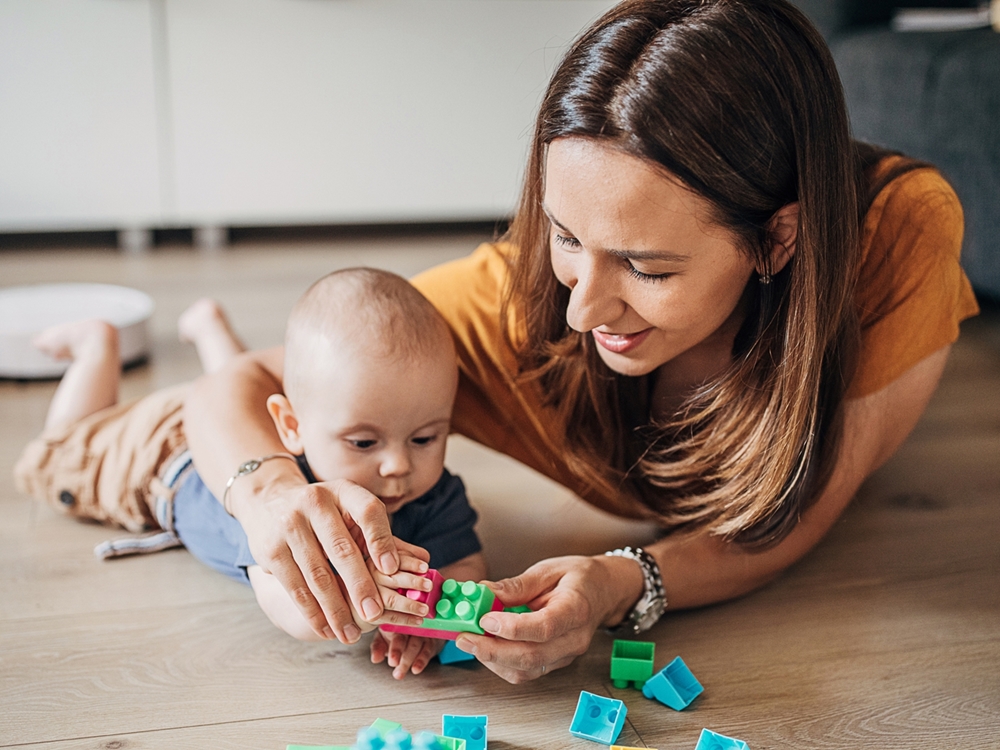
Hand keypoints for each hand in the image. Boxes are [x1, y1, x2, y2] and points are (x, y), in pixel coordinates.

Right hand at [234, 474, 403, 644]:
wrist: (269, 502)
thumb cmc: (325, 513)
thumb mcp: (350, 510)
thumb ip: (380, 534)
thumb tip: (424, 560)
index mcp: (344, 491)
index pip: (368, 512)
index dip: (382, 540)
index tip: (392, 569)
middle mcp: (315, 502)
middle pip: (342, 549)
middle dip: (360, 586)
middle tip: (375, 614)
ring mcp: (290, 525)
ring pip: (317, 574)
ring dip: (335, 608)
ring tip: (350, 633)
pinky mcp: (271, 549)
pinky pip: (295, 586)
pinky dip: (311, 611)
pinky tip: (325, 627)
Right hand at [361, 539, 435, 626]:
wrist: (354, 603)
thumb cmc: (377, 581)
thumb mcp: (390, 564)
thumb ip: (406, 557)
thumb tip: (425, 557)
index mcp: (375, 560)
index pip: (394, 559)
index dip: (411, 563)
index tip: (425, 567)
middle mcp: (368, 576)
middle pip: (393, 579)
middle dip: (413, 582)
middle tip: (429, 586)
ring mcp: (365, 596)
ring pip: (391, 600)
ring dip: (411, 605)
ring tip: (425, 608)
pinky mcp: (365, 614)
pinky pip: (388, 618)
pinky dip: (405, 619)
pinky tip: (418, 620)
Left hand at [371, 629, 444, 678]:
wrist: (420, 628)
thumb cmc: (396, 634)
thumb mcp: (383, 638)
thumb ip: (378, 647)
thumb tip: (375, 659)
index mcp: (395, 622)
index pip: (394, 633)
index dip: (394, 648)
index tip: (392, 661)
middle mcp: (409, 625)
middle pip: (405, 639)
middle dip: (399, 654)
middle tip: (394, 667)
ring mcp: (421, 632)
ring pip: (415, 645)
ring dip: (408, 661)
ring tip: (400, 673)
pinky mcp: (431, 640)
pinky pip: (427, 650)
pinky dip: (421, 661)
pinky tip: (416, 669)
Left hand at [454, 555, 642, 683]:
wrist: (605, 591)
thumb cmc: (580, 577)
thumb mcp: (549, 569)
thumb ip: (517, 585)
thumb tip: (484, 592)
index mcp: (576, 609)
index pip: (544, 627)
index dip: (512, 627)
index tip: (485, 618)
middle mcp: (574, 639)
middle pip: (532, 656)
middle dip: (492, 650)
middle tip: (464, 636)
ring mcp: (566, 655)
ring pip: (527, 670)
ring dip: (493, 660)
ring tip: (470, 640)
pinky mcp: (556, 662)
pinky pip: (527, 671)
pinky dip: (502, 664)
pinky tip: (486, 647)